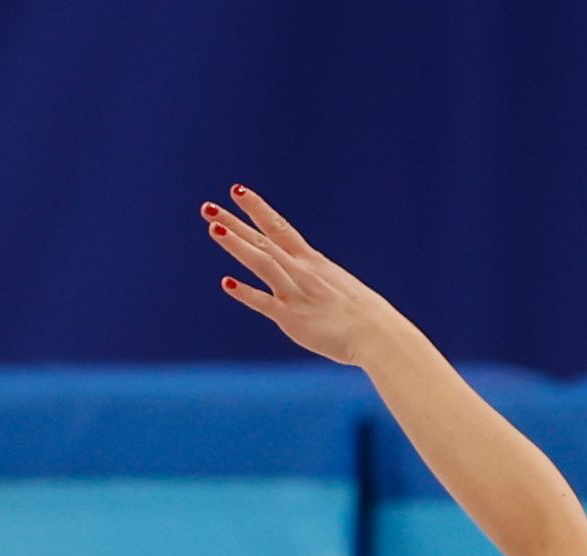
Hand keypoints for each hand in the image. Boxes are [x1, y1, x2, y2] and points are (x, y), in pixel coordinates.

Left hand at [206, 186, 398, 366]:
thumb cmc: (363, 316)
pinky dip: (247, 293)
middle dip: (235, 222)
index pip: (280, 227)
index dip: (257, 207)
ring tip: (213, 228)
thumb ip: (317, 283)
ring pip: (262, 262)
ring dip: (238, 245)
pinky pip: (266, 303)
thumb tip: (310, 285)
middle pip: (263, 240)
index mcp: (312, 262)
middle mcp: (301, 271)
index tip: (237, 190)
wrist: (378, 334)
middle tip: (208, 206)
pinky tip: (227, 283)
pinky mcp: (293, 318)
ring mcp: (295, 292)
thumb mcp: (338, 288)